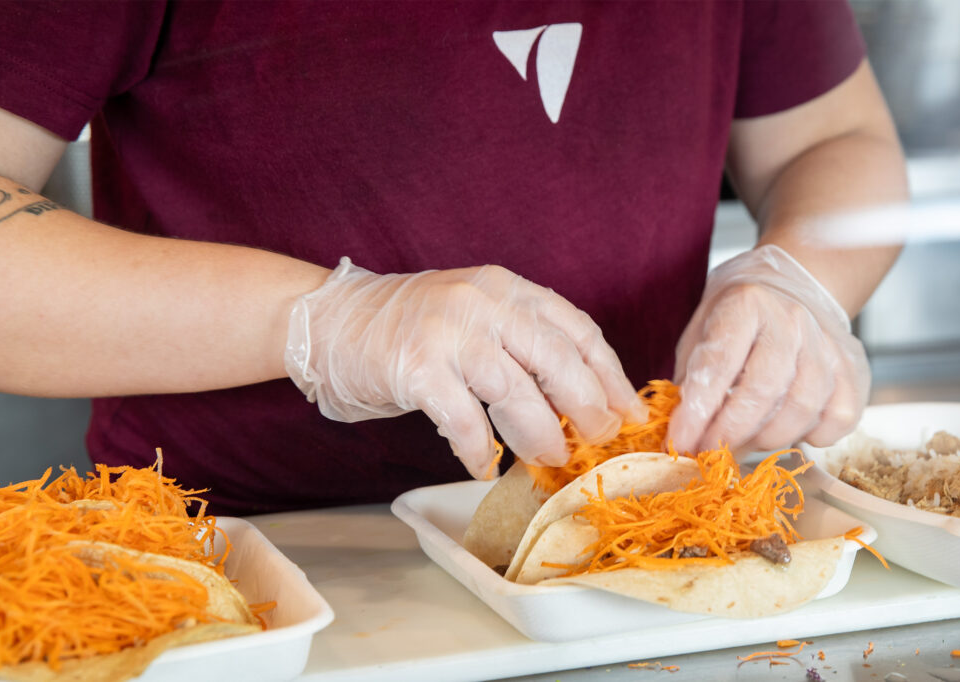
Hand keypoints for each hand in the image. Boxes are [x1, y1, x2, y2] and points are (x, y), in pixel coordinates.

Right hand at [285, 258, 645, 477]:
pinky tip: (482, 467)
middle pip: (557, 358)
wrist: (330, 319)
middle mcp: (482, 301)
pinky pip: (463, 420)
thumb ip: (520, 346)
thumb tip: (579, 403)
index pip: (576, 329)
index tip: (630, 412)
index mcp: (506, 288)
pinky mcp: (416, 368)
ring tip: (548, 459)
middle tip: (600, 441)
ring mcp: (448, 332)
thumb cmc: (409, 327)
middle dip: (588, 406)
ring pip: (516, 391)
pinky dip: (478, 450)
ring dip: (540, 433)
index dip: (609, 375)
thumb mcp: (474, 317)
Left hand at [668, 245, 869, 453]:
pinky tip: (787, 430)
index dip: (697, 411)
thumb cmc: (736, 317)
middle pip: (763, 390)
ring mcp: (827, 343)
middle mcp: (792, 319)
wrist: (790, 285)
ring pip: (802, 408)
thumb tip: (683, 434)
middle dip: (730, 432)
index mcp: (746, 304)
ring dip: (767, 438)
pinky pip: (839, 418)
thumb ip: (691, 379)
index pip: (719, 364)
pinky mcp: (853, 367)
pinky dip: (812, 436)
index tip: (681, 441)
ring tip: (742, 443)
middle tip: (709, 452)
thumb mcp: (701, 332)